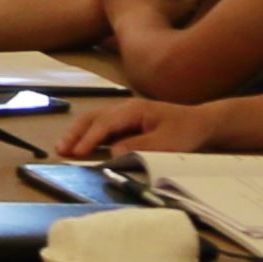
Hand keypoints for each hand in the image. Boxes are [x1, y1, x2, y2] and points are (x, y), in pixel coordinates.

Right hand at [68, 97, 185, 160]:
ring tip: (63, 147)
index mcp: (133, 110)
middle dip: (75, 133)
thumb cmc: (185, 131)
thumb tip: (112, 152)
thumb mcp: (167, 142)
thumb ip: (139, 146)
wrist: (202, 123)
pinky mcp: (127, 123)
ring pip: (94, 120)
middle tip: (61, 149)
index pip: (105, 123)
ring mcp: (125, 115)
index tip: (77, 153)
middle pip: (93, 117)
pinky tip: (81, 146)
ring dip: (78, 133)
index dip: (90, 138)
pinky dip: (88, 135)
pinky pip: (102, 127)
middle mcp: (125, 109)